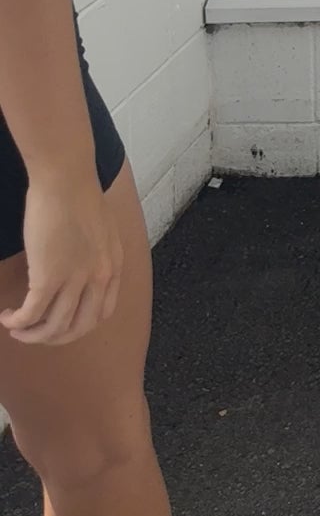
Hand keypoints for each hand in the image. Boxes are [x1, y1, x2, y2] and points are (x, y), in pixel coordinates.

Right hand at [0, 175, 123, 345]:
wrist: (66, 178)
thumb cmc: (79, 195)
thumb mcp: (102, 230)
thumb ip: (96, 255)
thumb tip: (80, 269)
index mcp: (113, 266)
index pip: (101, 314)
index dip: (77, 326)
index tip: (59, 324)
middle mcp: (98, 278)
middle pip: (78, 328)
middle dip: (53, 338)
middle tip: (35, 333)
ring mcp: (75, 279)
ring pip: (52, 328)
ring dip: (30, 334)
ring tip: (16, 328)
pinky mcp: (48, 277)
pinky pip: (31, 315)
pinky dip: (17, 322)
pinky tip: (8, 317)